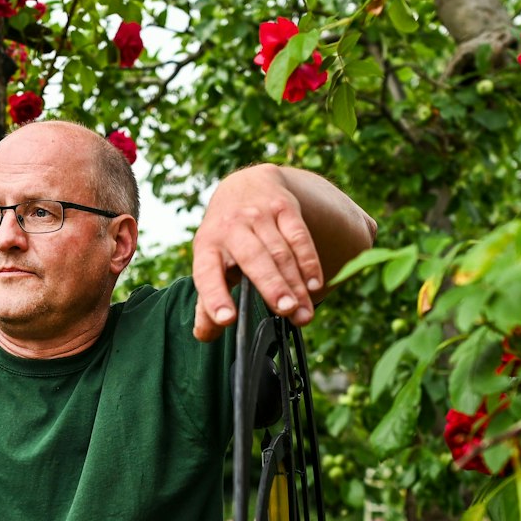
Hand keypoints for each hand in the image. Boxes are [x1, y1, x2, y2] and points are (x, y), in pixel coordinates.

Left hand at [192, 166, 322, 341]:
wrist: (244, 184)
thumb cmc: (225, 237)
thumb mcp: (211, 262)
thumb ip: (207, 300)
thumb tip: (205, 336)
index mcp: (207, 245)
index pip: (207, 272)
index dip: (215, 296)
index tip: (226, 320)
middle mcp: (231, 227)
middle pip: (253, 259)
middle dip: (271, 285)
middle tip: (285, 311)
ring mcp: (258, 215)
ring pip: (280, 252)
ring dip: (294, 283)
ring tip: (303, 313)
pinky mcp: (283, 207)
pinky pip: (299, 236)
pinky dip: (309, 262)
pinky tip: (316, 285)